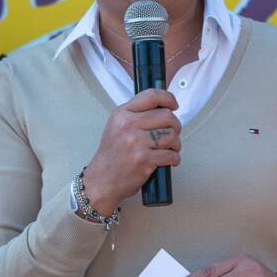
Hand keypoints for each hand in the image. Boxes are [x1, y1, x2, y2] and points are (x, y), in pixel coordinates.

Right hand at [81, 89, 180, 215]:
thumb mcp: (116, 127)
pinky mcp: (144, 159)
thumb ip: (136, 115)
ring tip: (170, 149)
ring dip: (176, 144)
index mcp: (122, 114)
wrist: (101, 181)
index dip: (168, 98)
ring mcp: (136, 142)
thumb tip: (163, 108)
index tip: (173, 105)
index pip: (151, 96)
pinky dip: (174, 159)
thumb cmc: (112, 156)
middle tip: (172, 134)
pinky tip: (168, 160)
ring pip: (172, 135)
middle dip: (175, 126)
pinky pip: (171, 155)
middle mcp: (128, 125)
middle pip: (167, 115)